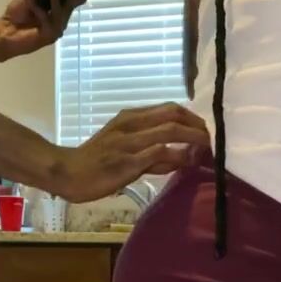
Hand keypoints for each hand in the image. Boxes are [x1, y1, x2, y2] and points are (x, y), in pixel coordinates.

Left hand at [0, 0, 90, 57]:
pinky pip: (49, 21)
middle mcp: (59, 19)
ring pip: (63, 13)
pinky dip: (41, 11)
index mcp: (57, 8)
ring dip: (58, 0)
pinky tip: (33, 4)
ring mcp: (56, 29)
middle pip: (72, 5)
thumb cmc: (15, 13)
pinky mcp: (49, 36)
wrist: (5, 31)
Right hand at [60, 103, 209, 202]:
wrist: (67, 173)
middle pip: (174, 114)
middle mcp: (131, 124)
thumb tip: (180, 158)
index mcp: (130, 117)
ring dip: (194, 138)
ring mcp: (130, 142)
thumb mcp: (124, 150)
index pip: (169, 109)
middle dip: (197, 125)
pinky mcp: (128, 161)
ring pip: (170, 131)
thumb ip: (152, 153)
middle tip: (213, 138)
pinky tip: (189, 162)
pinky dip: (178, 155)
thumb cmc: (95, 163)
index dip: (191, 118)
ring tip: (209, 148)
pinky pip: (159, 153)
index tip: (205, 129)